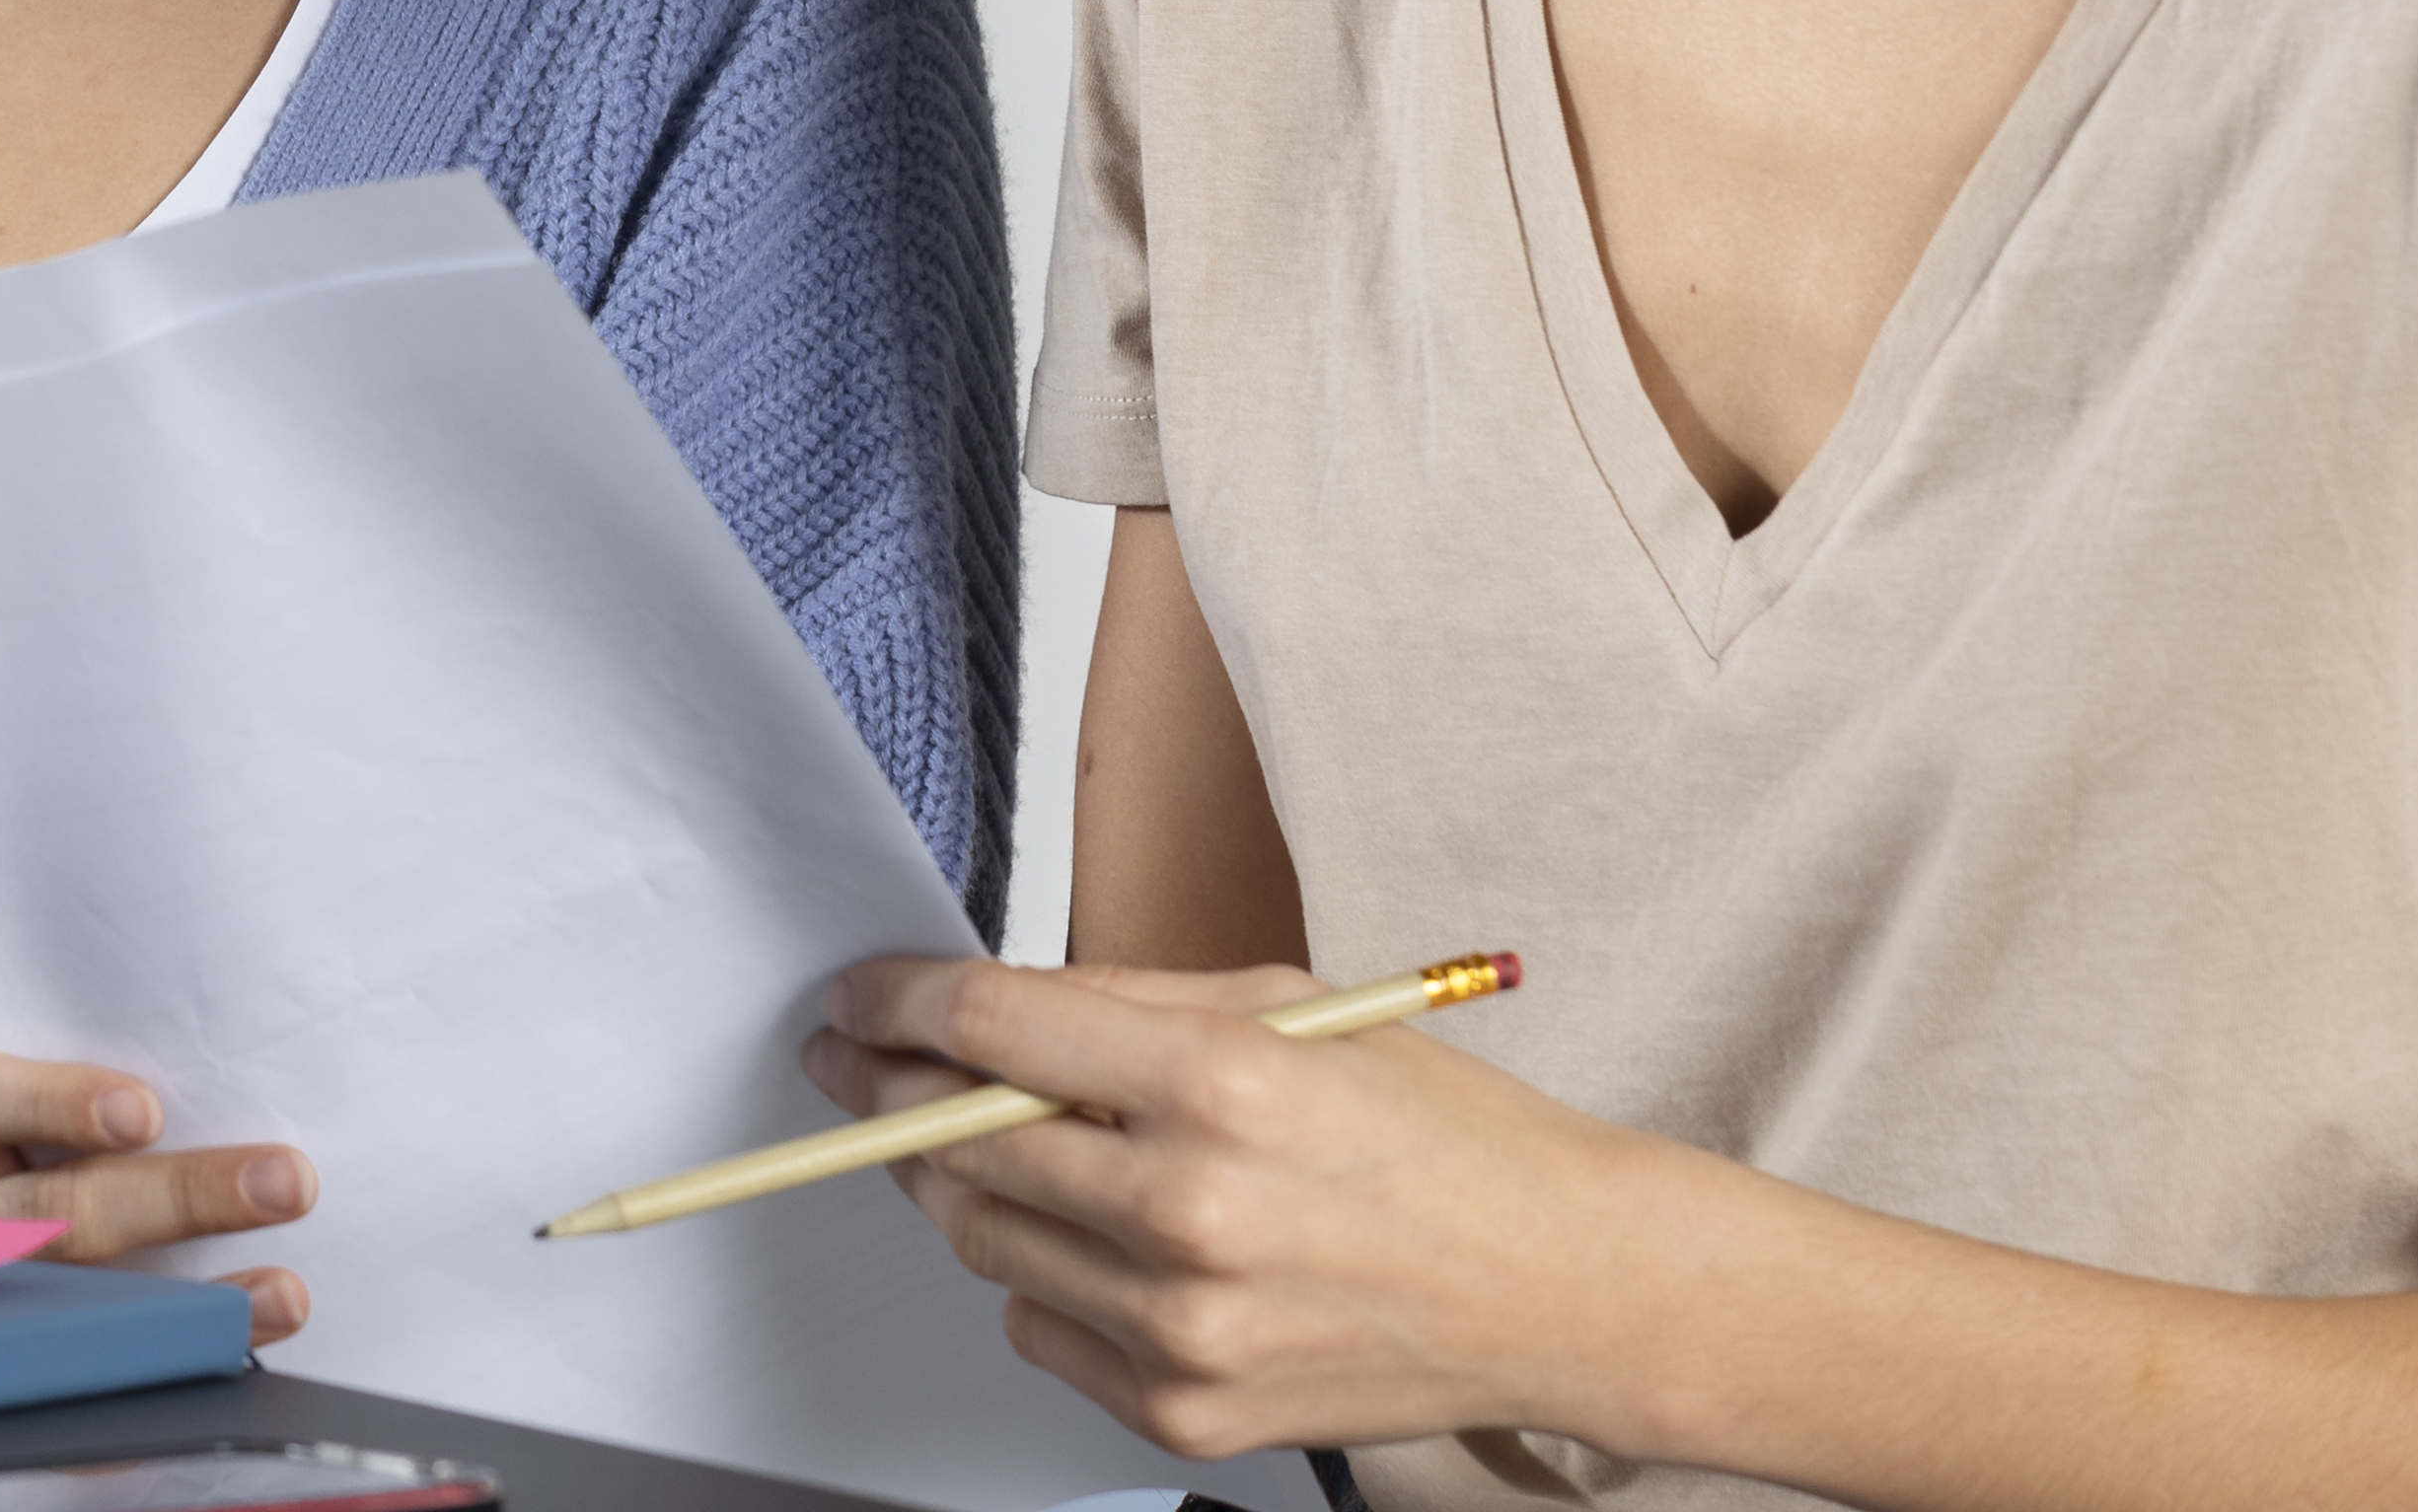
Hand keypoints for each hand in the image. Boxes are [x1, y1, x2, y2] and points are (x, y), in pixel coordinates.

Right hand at [0, 1050, 312, 1348]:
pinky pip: (101, 1382)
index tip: (146, 1113)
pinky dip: (182, 1360)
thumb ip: (86, 1097)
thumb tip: (223, 1072)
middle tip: (285, 1181)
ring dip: (197, 1301)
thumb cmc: (30, 1139)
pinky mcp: (14, 1374)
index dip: (51, 1103)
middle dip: (175, 1199)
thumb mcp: (20, 1102)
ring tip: (288, 1290)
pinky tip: (249, 1337)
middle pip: (44, 1214)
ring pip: (78, 1308)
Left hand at [808, 954, 1652, 1466]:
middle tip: (869, 1067)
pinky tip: (1107, 1239)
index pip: (989, 1028)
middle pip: (957, 1144)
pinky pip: (1039, 1328)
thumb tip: (982, 1007)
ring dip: (965, 1185)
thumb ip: (1122, 1002)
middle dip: (891, 1094)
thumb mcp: (1288, 1006)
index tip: (855, 1002)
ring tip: (1002, 1145)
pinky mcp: (1187, 1415)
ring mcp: (1183, 1329)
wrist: (1563, 1288)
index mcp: (1220, 1084)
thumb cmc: (1440, 1136)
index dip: (894, 1004)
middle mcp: (1190, 1212)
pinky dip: (1044, 1276)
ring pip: (983, 1241)